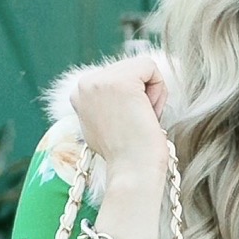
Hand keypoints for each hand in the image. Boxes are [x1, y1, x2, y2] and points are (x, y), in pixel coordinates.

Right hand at [66, 55, 170, 178]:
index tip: (127, 124)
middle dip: (142, 93)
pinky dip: (159, 89)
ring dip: (151, 93)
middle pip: (130, 69)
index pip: (118, 77)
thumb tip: (122, 92)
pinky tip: (148, 112)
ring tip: (141, 118)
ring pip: (141, 67)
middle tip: (137, 122)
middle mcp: (84, 84)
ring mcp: (99, 81)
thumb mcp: (105, 123)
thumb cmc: (126, 155)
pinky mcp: (121, 81)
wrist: (132, 171)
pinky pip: (150, 67)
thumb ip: (106, 102)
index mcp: (79, 94)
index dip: (131, 99)